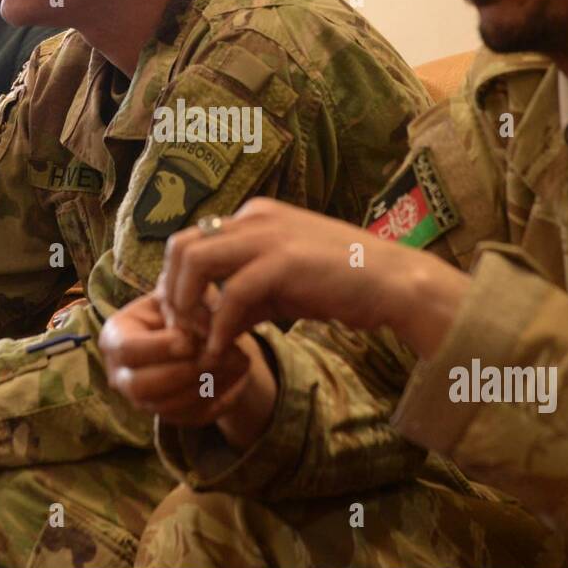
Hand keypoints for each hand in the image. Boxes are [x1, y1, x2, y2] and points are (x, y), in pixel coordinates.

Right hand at [99, 294, 276, 450]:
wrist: (200, 329)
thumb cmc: (185, 305)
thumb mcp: (182, 295)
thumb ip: (184, 306)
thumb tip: (196, 325)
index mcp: (115, 336)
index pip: (127, 350)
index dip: (159, 348)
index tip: (189, 341)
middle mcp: (121, 373)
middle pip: (140, 387)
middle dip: (181, 372)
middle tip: (216, 355)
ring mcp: (144, 400)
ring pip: (167, 406)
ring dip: (204, 385)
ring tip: (237, 361)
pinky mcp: (170, 415)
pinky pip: (190, 416)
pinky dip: (218, 397)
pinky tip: (239, 375)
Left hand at [160, 197, 469, 359]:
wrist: (394, 283)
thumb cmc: (344, 283)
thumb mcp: (285, 284)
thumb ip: (247, 294)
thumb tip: (214, 319)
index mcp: (255, 217)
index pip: (191, 241)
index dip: (177, 284)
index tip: (186, 323)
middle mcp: (255, 217)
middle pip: (180, 246)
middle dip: (173, 293)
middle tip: (183, 332)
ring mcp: (268, 236)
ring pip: (194, 262)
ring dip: (188, 307)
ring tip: (198, 341)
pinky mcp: (283, 262)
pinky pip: (230, 295)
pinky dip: (219, 327)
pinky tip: (224, 350)